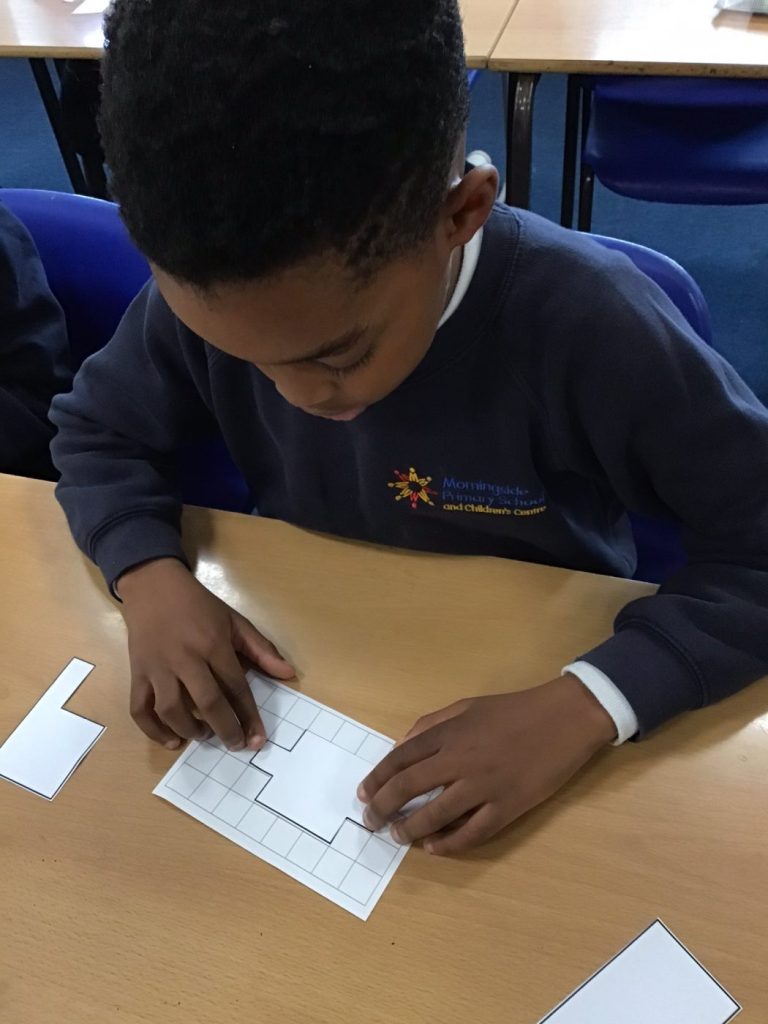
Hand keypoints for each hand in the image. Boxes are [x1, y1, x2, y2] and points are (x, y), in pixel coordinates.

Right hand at [119, 558, 294, 751]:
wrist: (154, 585)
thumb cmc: (198, 605)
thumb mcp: (234, 620)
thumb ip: (261, 649)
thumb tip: (288, 674)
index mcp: (213, 644)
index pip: (236, 687)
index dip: (249, 716)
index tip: (258, 739)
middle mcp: (185, 658)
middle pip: (208, 702)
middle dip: (226, 730)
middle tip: (236, 745)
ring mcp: (158, 667)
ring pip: (172, 709)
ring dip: (191, 730)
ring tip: (205, 736)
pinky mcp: (137, 672)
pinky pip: (140, 708)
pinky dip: (153, 730)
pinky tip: (171, 740)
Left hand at [358, 675, 615, 854]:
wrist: (565, 717)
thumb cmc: (513, 710)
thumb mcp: (467, 705)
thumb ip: (432, 724)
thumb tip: (401, 746)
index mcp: (449, 732)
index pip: (399, 759)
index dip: (376, 779)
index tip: (364, 794)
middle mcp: (460, 759)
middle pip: (407, 787)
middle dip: (382, 808)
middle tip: (370, 822)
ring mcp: (484, 785)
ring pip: (435, 815)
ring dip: (409, 829)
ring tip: (397, 836)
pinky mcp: (508, 806)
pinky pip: (472, 832)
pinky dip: (449, 844)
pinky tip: (433, 847)